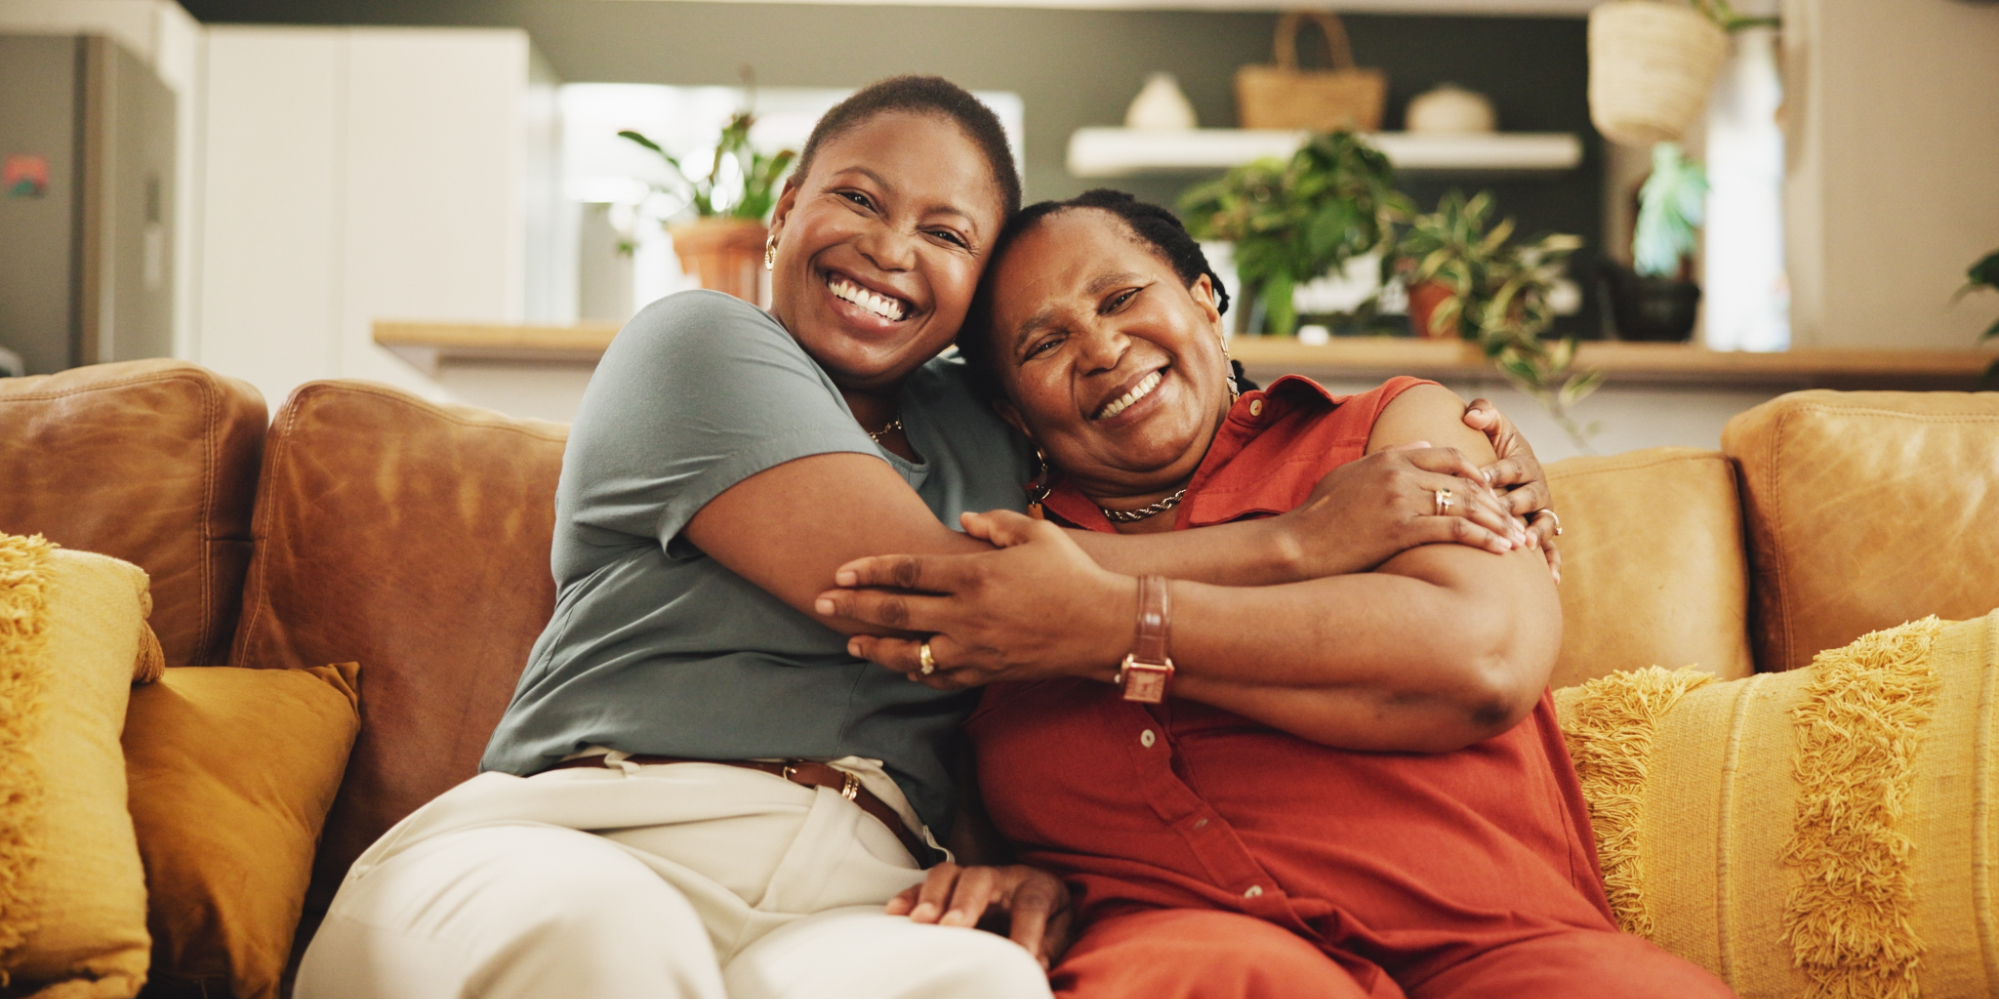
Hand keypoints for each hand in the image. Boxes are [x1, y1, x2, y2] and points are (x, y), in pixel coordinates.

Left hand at [815, 510, 1130, 687]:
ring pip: (910, 653)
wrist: (1104, 627)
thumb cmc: (1073, 575)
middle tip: (819, 605)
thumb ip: (995, 524)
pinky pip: (939, 677)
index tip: (840, 573)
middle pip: (896, 613)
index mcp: (974, 575)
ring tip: (850, 642)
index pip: (907, 573)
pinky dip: (915, 672)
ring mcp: (975, 649)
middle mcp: (967, 615)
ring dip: (875, 647)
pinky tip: (900, 666)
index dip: (869, 571)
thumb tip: (964, 521)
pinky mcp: (986, 673)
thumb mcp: (1036, 534)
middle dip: (852, 608)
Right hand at [886, 862, 1074, 968]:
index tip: (1021, 957)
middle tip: (953, 926)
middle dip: (965, 902)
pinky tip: (896, 913)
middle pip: (981, 879)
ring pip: (948, 874)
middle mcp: (1002, 876)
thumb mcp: (1059, 930)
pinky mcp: (950, 886)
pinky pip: (924, 884)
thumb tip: (1033, 963)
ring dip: (932, 896)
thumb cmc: (1046, 917)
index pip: (1031, 905)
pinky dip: (909, 896)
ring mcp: (972, 878)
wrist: (1037, 893)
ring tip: (920, 921)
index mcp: (1036, 886)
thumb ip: (1048, 946)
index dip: (1026, 932)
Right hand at [1277, 442, 1526, 576]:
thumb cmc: (1317, 515)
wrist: (1297, 544)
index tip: (1491, 492)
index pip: (1447, 455)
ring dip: (1498, 522)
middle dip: (1496, 502)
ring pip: (1466, 504)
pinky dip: (1483, 538)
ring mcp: (1401, 499)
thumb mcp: (1349, 474)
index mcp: (1389, 458)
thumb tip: (1420, 443)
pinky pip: (1455, 529)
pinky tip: (1501, 551)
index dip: (1475, 472)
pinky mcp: (1401, 528)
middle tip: (1516, 520)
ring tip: (1517, 540)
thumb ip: (1388, 456)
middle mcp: (1400, 473)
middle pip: (1464, 481)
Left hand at [1463, 398, 1562, 583]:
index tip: (1481, 479)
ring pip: (1544, 524)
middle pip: (1528, 498)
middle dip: (1514, 506)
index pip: (1512, 467)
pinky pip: (1552, 550)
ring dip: (1536, 534)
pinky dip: (1552, 563)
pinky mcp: (1542, 533)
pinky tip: (1550, 580)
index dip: (1497, 472)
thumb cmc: (1494, 447)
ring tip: (1526, 545)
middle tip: (1500, 514)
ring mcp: (1542, 513)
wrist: (1504, 470)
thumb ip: (1484, 412)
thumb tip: (1472, 415)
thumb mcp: (1493, 428)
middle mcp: (1537, 488)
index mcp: (1524, 463)